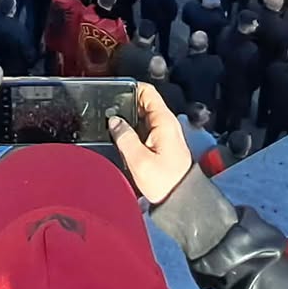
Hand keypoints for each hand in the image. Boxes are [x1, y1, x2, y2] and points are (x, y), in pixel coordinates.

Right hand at [108, 83, 194, 206]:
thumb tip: (114, 121)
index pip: (148, 91)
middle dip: (125, 105)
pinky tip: (121, 139)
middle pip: (143, 103)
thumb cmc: (165, 182)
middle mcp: (166, 123)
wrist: (181, 200)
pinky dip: (132, 131)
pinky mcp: (161, 144)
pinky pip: (144, 130)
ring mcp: (164, 133)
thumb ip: (124, 137)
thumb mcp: (139, 160)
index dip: (130, 88)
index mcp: (163, 121)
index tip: (113, 92)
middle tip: (106, 112)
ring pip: (142, 117)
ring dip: (128, 119)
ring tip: (110, 126)